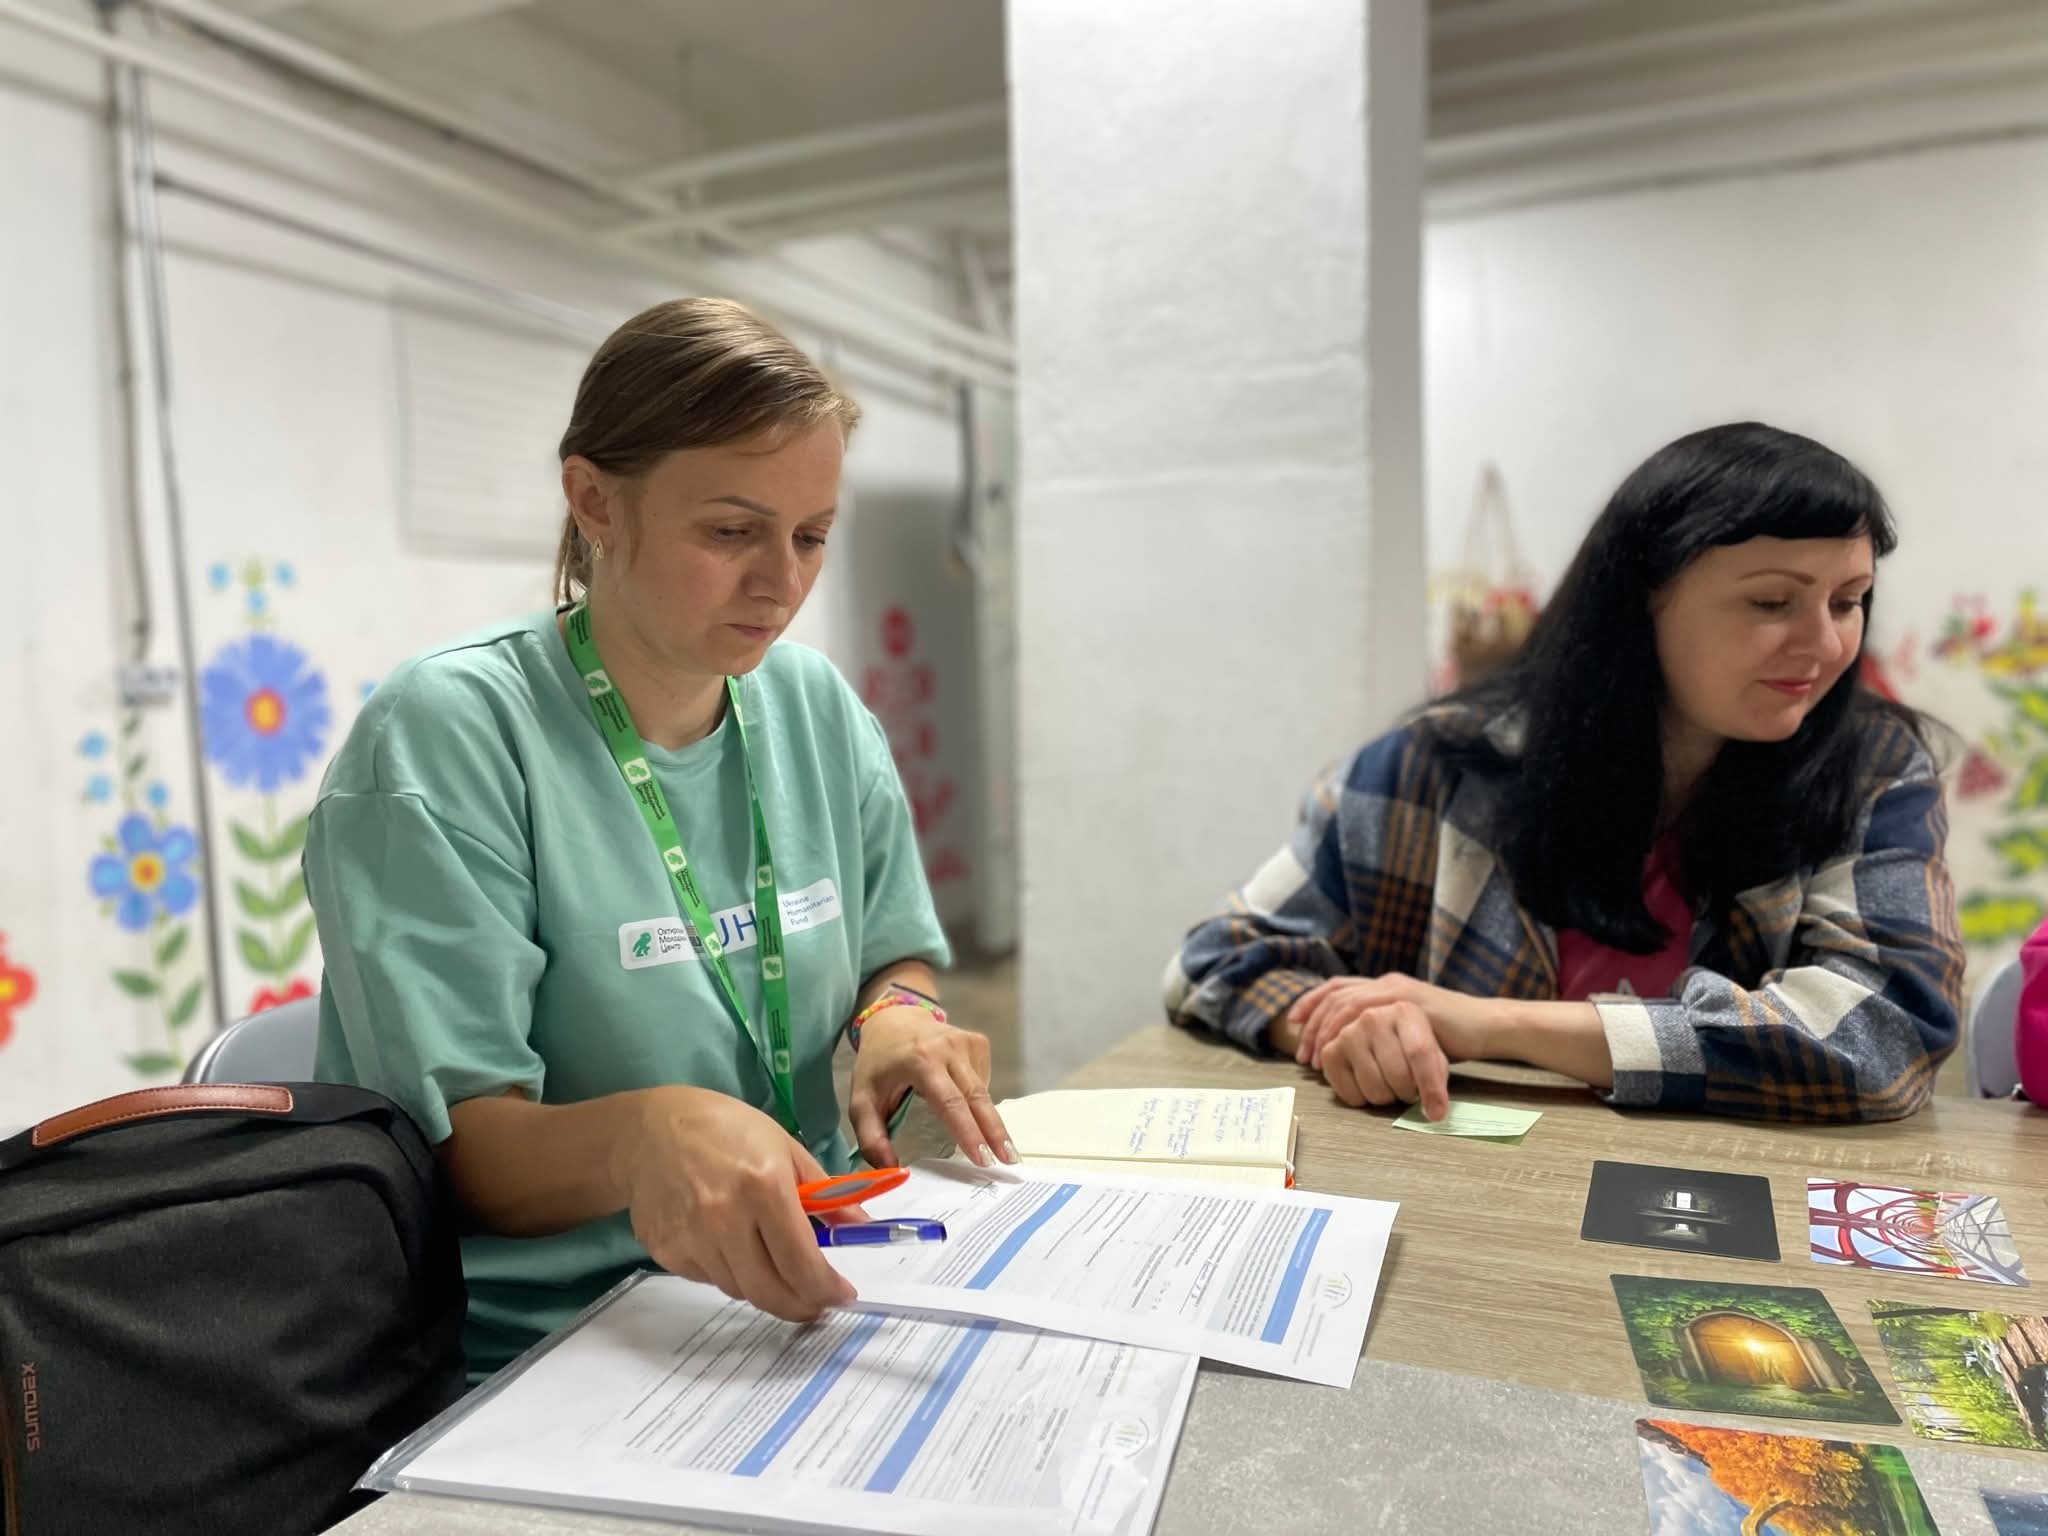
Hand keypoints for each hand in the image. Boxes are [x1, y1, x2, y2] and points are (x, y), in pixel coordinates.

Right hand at [620, 1086, 855, 1321]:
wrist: (648, 1129)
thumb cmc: (726, 1130)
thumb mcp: (785, 1148)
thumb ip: (826, 1194)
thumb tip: (861, 1226)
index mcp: (764, 1187)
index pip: (801, 1263)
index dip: (826, 1289)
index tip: (841, 1295)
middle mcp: (725, 1218)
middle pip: (770, 1292)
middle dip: (801, 1306)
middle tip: (816, 1302)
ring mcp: (691, 1239)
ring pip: (740, 1290)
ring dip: (764, 1285)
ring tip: (769, 1258)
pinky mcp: (665, 1252)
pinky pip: (709, 1279)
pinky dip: (729, 1271)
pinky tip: (728, 1243)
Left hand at [849, 1004, 1012, 1169]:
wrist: (894, 1019)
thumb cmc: (878, 1064)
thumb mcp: (862, 1099)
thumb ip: (870, 1136)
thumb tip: (890, 1168)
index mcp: (920, 1060)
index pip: (950, 1103)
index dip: (968, 1132)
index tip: (982, 1158)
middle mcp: (947, 1048)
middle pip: (977, 1097)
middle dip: (994, 1132)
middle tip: (1009, 1160)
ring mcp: (966, 1042)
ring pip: (984, 1092)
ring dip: (994, 1123)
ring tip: (1005, 1150)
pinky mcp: (977, 1042)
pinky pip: (983, 1080)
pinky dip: (979, 1100)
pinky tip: (968, 1107)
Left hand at [1285, 974, 1497, 1120]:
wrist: (1487, 1027)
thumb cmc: (1451, 1037)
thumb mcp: (1408, 1033)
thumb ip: (1385, 1034)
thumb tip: (1356, 1052)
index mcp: (1386, 988)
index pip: (1338, 989)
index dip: (1312, 1004)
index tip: (1293, 1024)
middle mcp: (1387, 983)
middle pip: (1335, 995)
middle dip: (1311, 1023)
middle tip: (1302, 1054)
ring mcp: (1398, 991)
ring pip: (1346, 1003)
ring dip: (1325, 1030)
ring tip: (1316, 1058)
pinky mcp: (1408, 1002)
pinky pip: (1367, 1012)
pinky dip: (1347, 1031)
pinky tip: (1339, 1048)